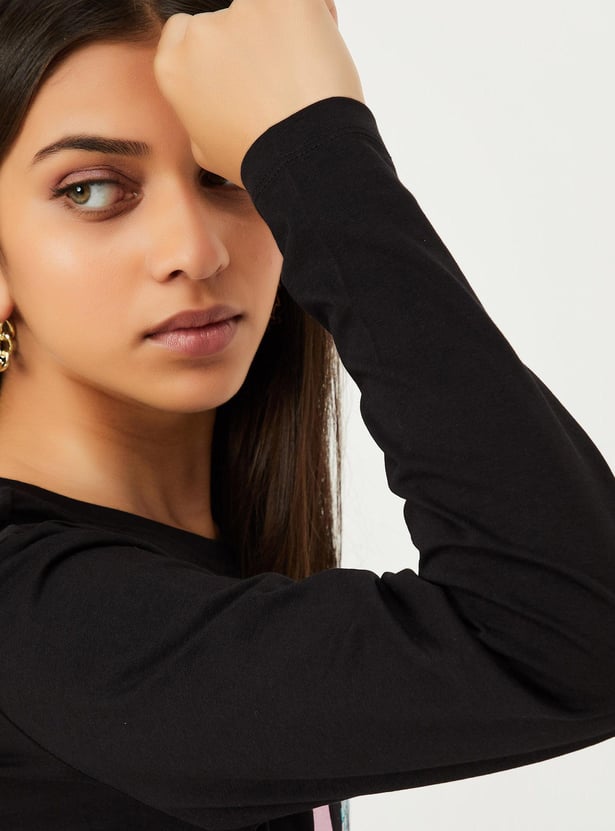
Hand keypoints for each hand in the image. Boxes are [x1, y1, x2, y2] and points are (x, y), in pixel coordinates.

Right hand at [154, 0, 364, 187]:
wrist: (302, 156)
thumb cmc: (258, 162)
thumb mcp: (205, 150)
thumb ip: (198, 111)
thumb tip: (206, 102)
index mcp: (174, 66)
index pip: (185, 31)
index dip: (214, 48)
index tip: (235, 67)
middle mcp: (201, 33)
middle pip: (226, 21)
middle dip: (250, 43)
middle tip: (275, 81)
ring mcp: (244, 10)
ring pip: (265, 10)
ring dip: (282, 33)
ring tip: (301, 77)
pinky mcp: (287, 0)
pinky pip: (304, 2)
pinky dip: (314, 20)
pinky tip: (320, 55)